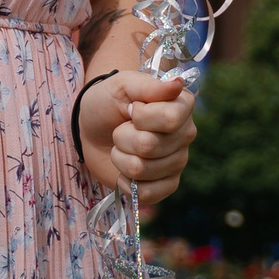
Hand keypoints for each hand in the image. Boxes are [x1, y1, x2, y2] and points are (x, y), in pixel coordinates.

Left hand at [77, 70, 196, 204]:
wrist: (93, 130)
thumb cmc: (108, 103)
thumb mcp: (121, 85)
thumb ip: (147, 86)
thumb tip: (177, 84)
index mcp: (181, 105)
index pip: (170, 119)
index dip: (141, 116)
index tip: (130, 109)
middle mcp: (185, 134)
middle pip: (149, 146)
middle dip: (122, 137)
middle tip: (121, 128)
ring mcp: (178, 162)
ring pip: (141, 169)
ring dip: (120, 157)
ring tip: (121, 146)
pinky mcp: (166, 186)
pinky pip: (147, 194)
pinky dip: (126, 182)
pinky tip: (126, 169)